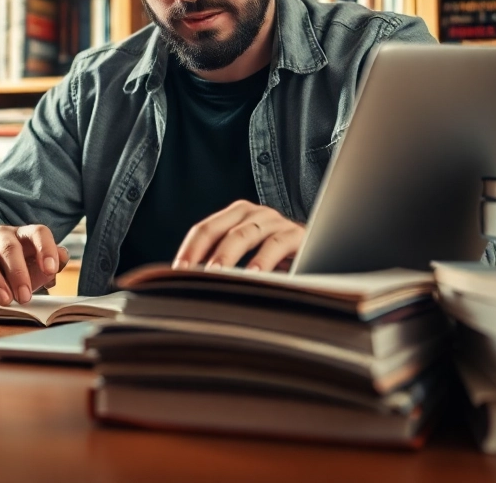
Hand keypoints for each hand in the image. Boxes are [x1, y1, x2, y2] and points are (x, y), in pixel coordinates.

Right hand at [0, 225, 68, 305]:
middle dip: (19, 274)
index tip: (50, 269)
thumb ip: (52, 263)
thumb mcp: (35, 267)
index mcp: (24, 235)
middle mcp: (2, 236)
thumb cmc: (13, 268)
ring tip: (4, 300)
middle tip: (25, 297)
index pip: (38, 232)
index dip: (45, 249)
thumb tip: (63, 256)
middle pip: (10, 248)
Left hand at [172, 201, 304, 271]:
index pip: (205, 229)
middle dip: (203, 252)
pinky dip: (262, 260)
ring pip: (245, 234)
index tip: (176, 271)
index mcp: (236, 215)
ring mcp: (275, 222)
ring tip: (216, 274)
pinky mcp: (296, 234)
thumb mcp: (245, 255)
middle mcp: (254, 214)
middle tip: (192, 274)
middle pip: (221, 229)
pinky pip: (276, 245)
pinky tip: (254, 275)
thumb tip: (188, 281)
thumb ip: (221, 261)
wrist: (319, 249)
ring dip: (227, 255)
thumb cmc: (273, 257)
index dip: (189, 249)